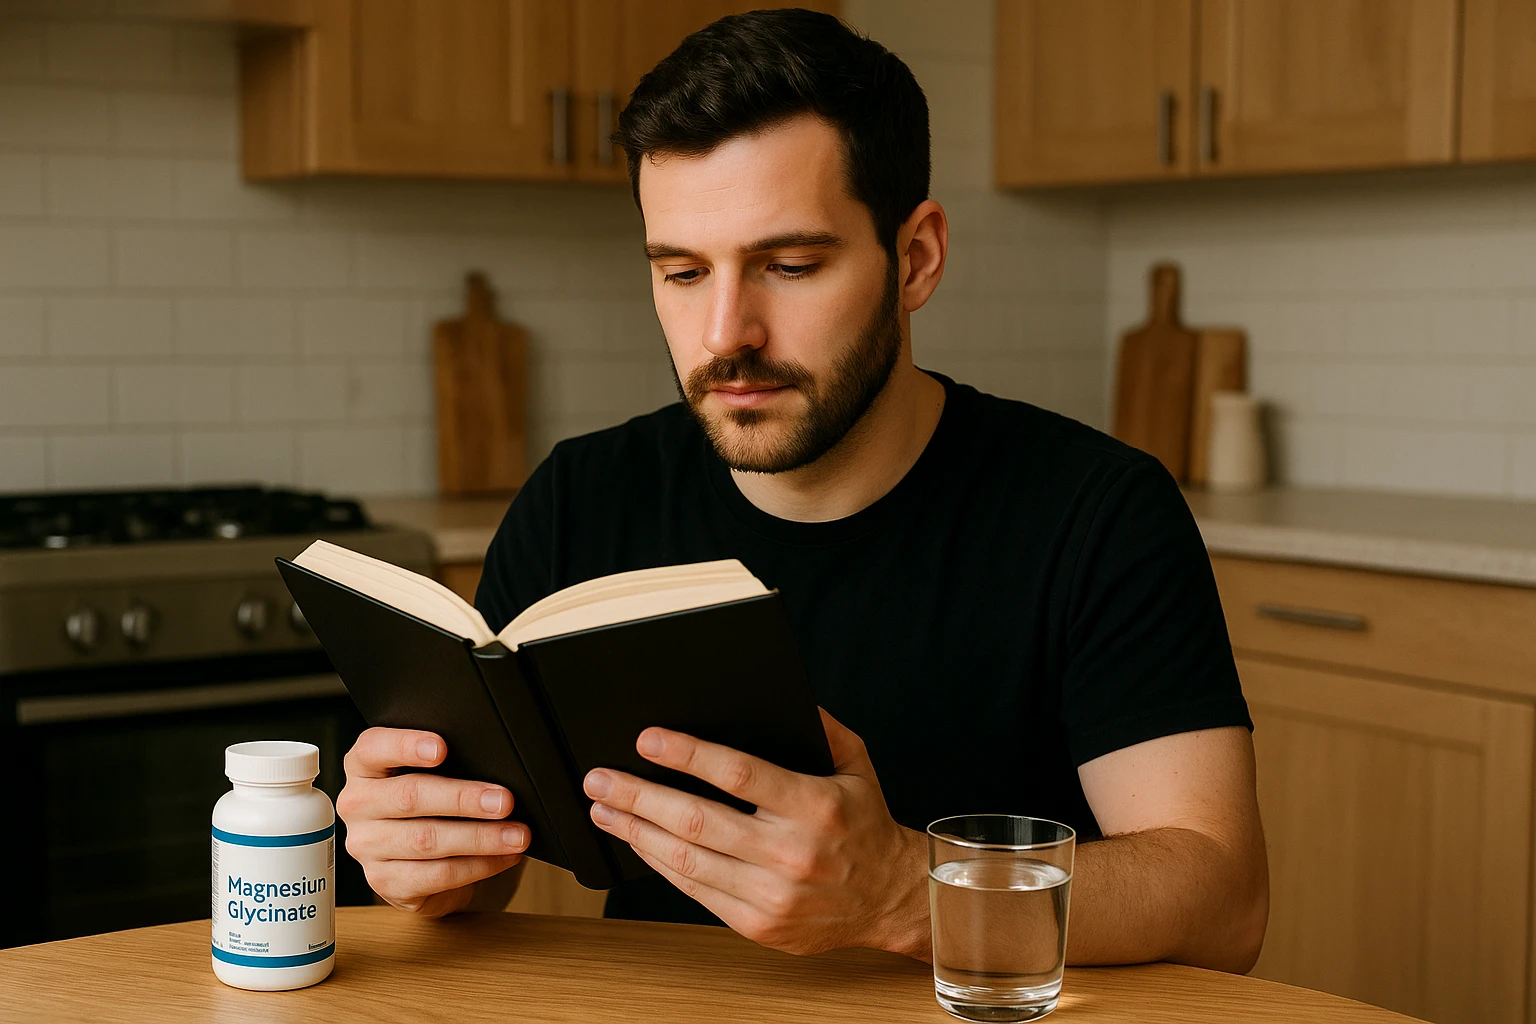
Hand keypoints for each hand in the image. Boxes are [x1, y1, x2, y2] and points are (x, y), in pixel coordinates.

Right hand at [337, 727, 529, 916]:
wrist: (418, 860)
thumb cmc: (431, 804)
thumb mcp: (434, 774)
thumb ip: (449, 763)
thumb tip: (497, 765)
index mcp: (364, 767)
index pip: (373, 748)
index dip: (405, 745)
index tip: (442, 747)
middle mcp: (358, 805)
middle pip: (409, 797)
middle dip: (463, 799)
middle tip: (504, 801)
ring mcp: (367, 847)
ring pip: (426, 840)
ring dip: (480, 838)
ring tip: (516, 835)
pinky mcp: (384, 882)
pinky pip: (437, 875)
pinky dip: (478, 866)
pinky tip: (503, 857)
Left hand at [582, 709, 930, 958]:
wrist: (889, 898)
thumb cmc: (864, 824)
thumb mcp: (855, 762)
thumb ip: (817, 725)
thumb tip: (780, 691)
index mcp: (815, 806)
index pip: (738, 774)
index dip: (687, 755)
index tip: (647, 739)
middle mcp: (792, 853)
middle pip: (697, 821)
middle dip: (639, 795)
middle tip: (600, 777)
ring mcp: (772, 895)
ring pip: (686, 860)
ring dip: (636, 831)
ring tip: (604, 808)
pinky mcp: (758, 924)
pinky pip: (695, 891)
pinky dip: (660, 864)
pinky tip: (638, 841)